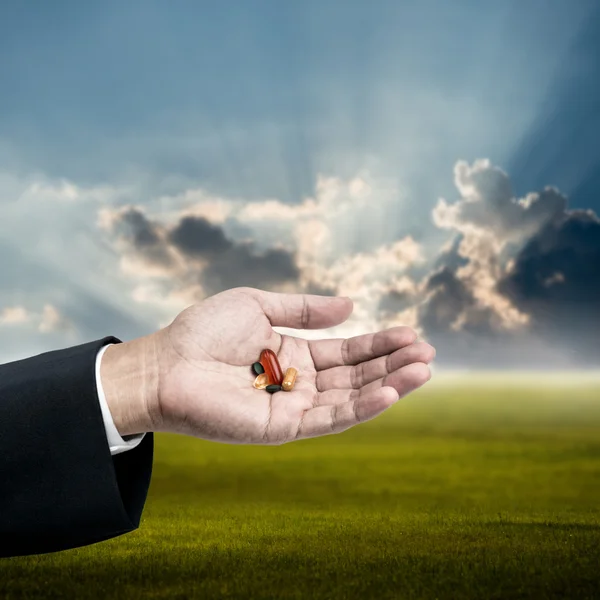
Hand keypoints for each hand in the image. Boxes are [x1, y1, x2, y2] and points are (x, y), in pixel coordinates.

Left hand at [103, 287, 434, 444]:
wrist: (164, 364)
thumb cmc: (203, 332)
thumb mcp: (259, 305)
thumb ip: (305, 309)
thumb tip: (352, 305)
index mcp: (293, 354)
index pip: (347, 351)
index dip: (379, 343)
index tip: (411, 333)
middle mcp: (298, 383)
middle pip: (355, 375)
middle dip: (392, 363)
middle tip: (427, 351)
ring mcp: (292, 408)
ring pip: (350, 398)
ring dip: (388, 384)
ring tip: (422, 369)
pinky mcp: (282, 429)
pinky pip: (329, 418)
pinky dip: (362, 406)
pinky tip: (390, 392)